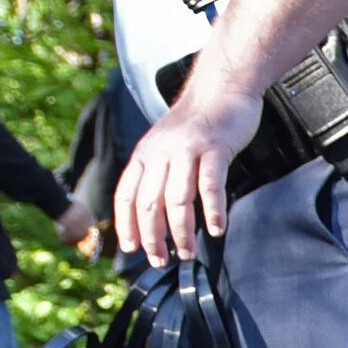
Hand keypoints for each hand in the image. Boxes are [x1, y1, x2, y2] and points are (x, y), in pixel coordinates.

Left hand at [116, 80, 262, 262]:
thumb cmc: (197, 124)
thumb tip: (154, 214)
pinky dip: (213, 211)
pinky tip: (217, 229)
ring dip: (182, 232)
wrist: (221, 87)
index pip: (126, 195)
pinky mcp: (214, 147)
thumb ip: (158, 174)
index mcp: (145, 154)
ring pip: (178, 199)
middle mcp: (161, 151)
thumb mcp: (166, 145)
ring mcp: (187, 149)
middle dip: (153, 238)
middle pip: (150, 203)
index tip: (132, 249)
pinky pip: (210, 185)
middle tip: (162, 260)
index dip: (126, 225)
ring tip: (188, 252)